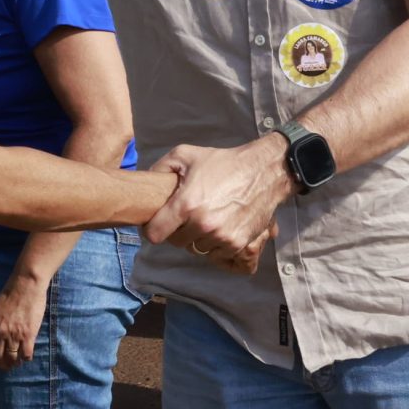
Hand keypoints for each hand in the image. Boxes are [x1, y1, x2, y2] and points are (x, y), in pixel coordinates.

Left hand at [0, 272, 49, 369]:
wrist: (26, 284)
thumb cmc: (11, 292)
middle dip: (0, 364)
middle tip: (4, 366)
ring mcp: (14, 335)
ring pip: (11, 359)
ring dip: (13, 364)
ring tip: (15, 364)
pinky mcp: (28, 335)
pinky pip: (26, 354)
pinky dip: (25, 358)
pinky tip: (26, 357)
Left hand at [143, 140, 288, 271]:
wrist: (262, 172)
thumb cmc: (223, 162)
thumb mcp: (185, 154)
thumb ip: (160, 167)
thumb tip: (146, 182)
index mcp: (186, 204)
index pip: (155, 234)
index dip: (152, 229)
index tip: (157, 224)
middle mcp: (202, 224)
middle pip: (176, 242)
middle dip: (177, 231)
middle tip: (185, 217)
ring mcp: (221, 236)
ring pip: (196, 249)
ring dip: (198, 238)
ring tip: (205, 219)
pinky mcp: (237, 243)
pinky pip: (216, 253)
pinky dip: (216, 244)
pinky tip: (220, 226)